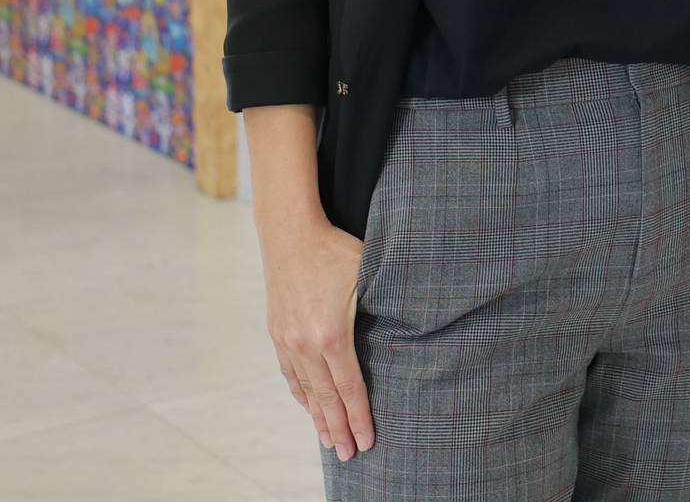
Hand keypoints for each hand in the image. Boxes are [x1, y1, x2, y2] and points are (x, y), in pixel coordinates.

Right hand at [260, 216, 374, 460]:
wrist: (289, 233)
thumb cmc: (335, 250)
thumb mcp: (368, 275)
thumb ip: (385, 307)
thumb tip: (412, 327)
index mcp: (332, 334)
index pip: (349, 388)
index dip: (360, 417)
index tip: (367, 441)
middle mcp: (305, 344)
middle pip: (325, 398)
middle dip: (338, 429)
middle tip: (348, 456)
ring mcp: (287, 340)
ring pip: (305, 389)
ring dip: (317, 417)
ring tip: (328, 441)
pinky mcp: (277, 332)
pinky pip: (289, 372)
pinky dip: (300, 394)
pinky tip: (308, 406)